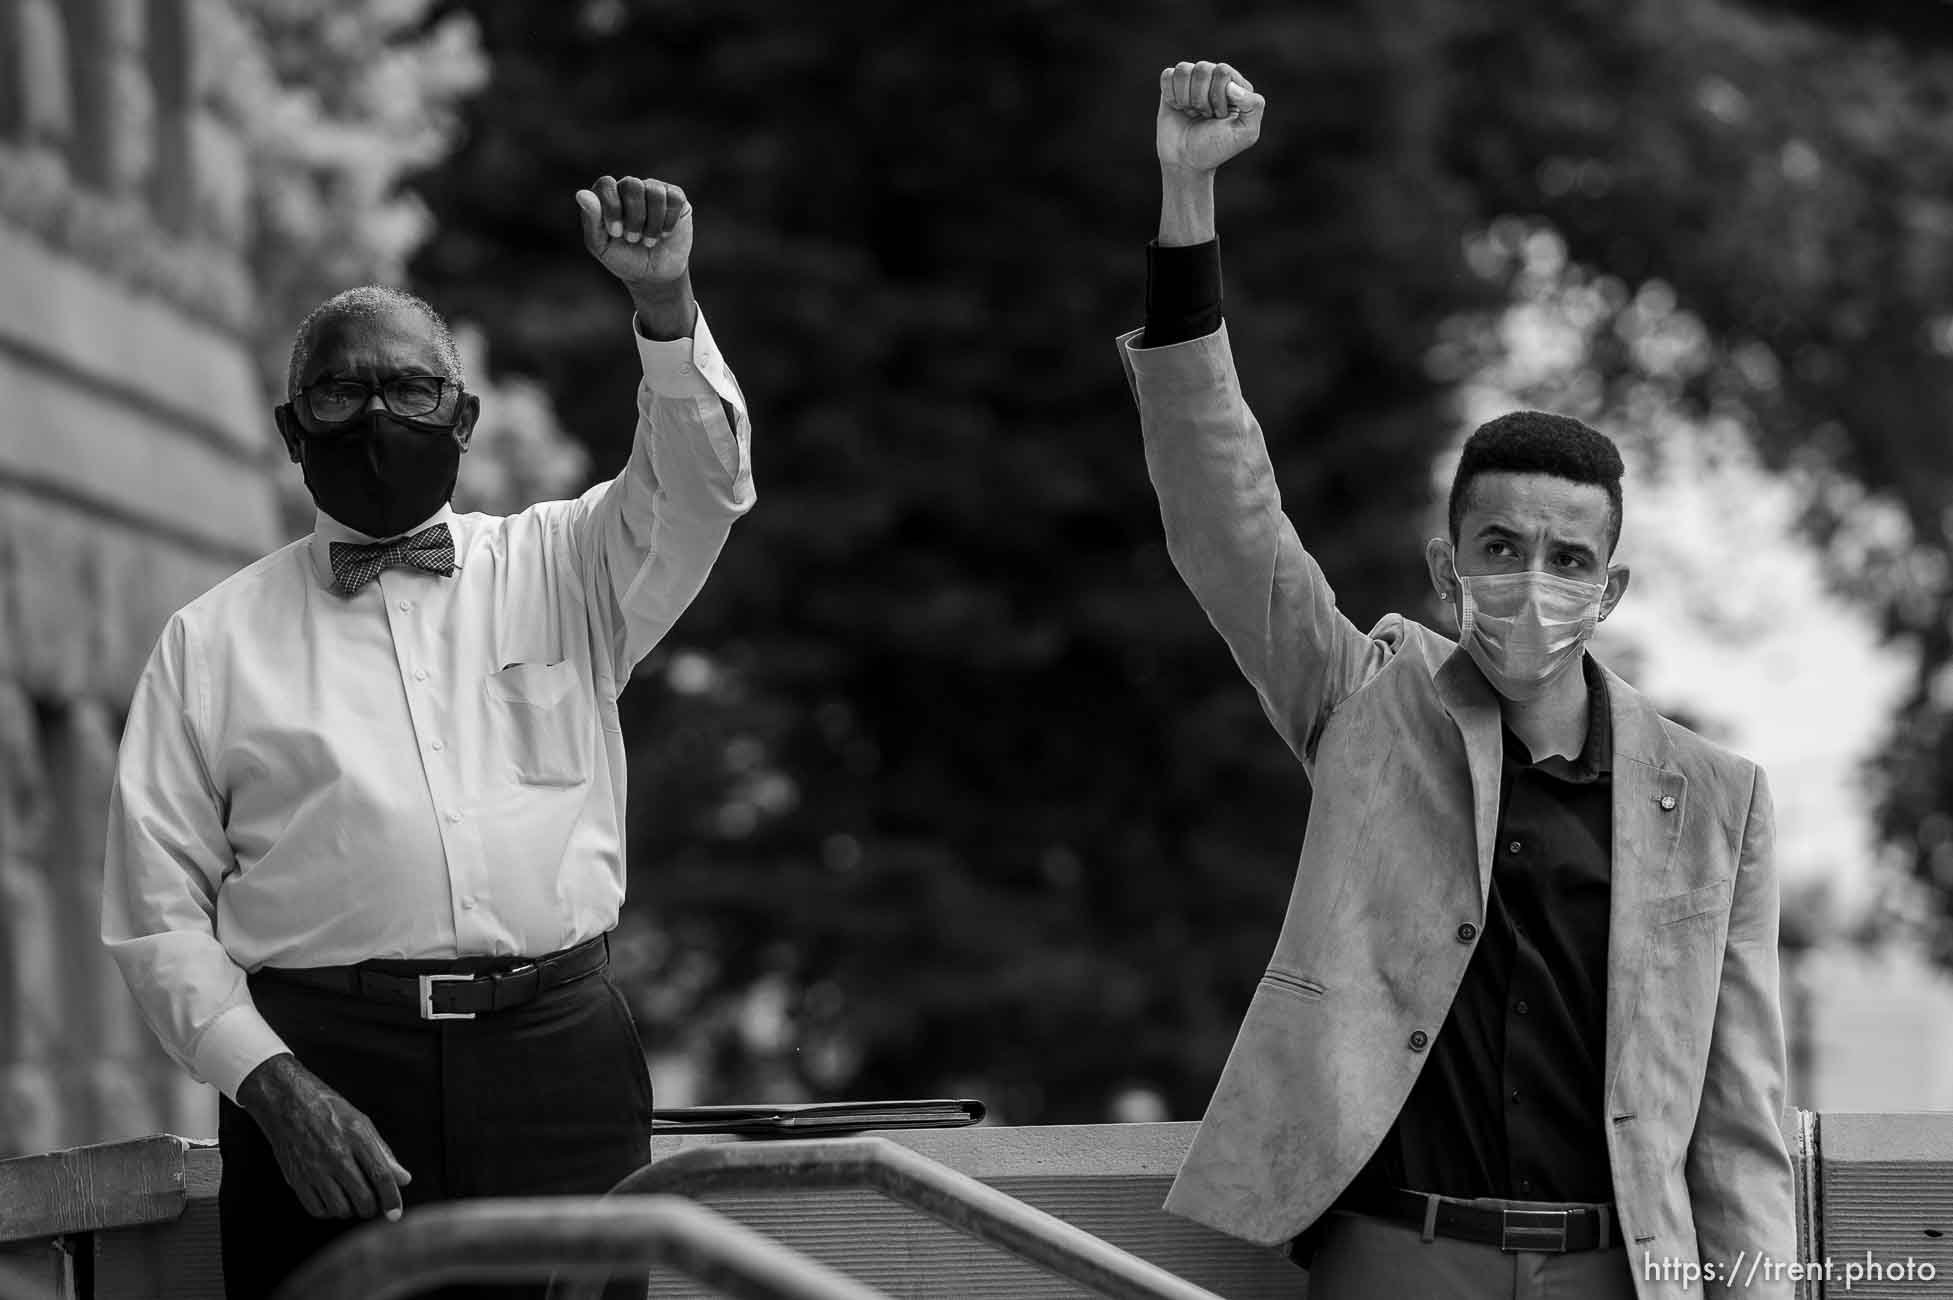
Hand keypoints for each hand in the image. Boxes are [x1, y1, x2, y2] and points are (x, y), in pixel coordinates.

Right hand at [238, 1054, 411, 1220]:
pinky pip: (317, 1209)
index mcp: (357, 1138)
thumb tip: (404, 1179)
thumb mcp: (361, 1123)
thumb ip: (383, 1153)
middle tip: (372, 1203)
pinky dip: (328, 1211)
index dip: (392, 1199)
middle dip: (372, 1207)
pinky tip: (332, 1199)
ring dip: (350, 1209)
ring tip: (351, 1197)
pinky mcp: (296, 1179)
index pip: (381, 1176)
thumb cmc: (328, 1109)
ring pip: (340, 1209)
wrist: (287, 1102)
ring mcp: (314, 1169)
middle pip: (362, 1198)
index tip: (395, 1215)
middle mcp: (336, 1156)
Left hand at [575, 175, 692, 287]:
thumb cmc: (624, 259)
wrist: (654, 275)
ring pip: (655, 192)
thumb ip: (591, 221)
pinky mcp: (675, 198)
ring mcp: (653, 190)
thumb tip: (581, 194)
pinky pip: (674, 199)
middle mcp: (630, 188)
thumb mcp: (601, 246)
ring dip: (652, 223)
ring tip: (649, 241)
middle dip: (634, 217)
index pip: (606, 184)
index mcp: (608, 196)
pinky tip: (664, 234)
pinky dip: (669, 221)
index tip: (616, 233)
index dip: (612, 207)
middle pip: (632, 184)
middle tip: (632, 239)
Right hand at [1156, 61, 1263, 173]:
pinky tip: (1178, 108)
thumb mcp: (1246, 133)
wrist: (1186, 161)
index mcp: (1236, 85)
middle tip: (1204, 116)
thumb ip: (1254, 106)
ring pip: (1184, 70)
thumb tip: (1231, 85)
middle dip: (1201, 99)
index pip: (1222, 72)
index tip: (1218, 117)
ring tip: (1192, 113)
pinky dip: (1170, 95)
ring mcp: (1193, 80)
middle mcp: (1215, 78)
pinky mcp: (1173, 85)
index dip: (1217, 96)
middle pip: (1203, 69)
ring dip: (1185, 98)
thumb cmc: (1216, 148)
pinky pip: (1168, 75)